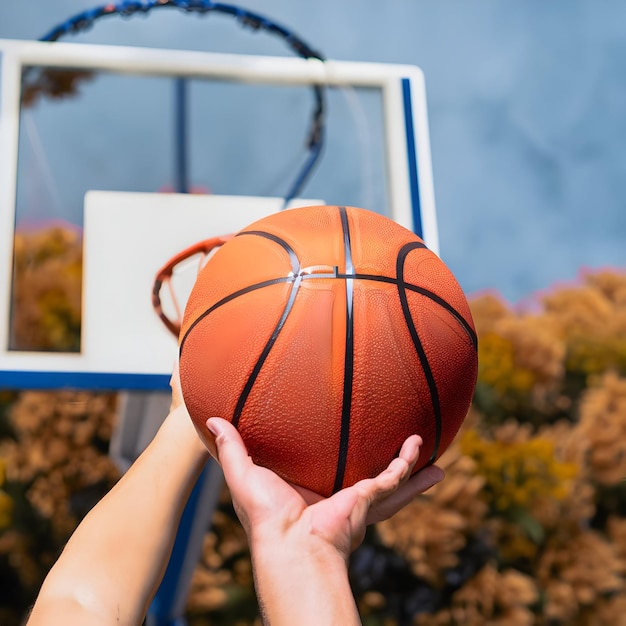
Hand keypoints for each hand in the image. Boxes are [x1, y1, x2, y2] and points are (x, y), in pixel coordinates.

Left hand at [206, 417, 443, 560]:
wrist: (289, 545)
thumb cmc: (265, 518)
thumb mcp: (244, 474)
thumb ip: (232, 446)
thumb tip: (212, 418)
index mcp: (311, 490)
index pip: (325, 470)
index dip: (332, 458)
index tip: (339, 442)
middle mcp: (337, 496)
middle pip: (366, 477)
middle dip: (383, 466)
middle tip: (395, 445)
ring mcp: (355, 500)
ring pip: (390, 482)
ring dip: (411, 469)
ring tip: (430, 452)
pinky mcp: (366, 500)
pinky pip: (393, 480)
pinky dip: (409, 466)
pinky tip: (420, 446)